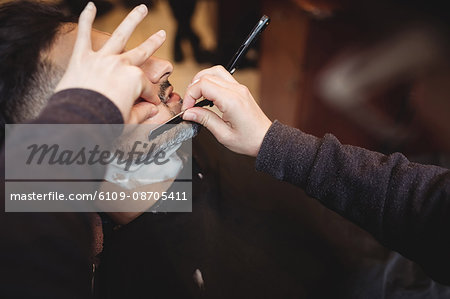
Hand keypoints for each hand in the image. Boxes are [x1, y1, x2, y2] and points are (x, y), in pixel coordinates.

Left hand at [55, 2, 164, 122]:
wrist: (78, 121)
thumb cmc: (104, 121)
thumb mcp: (129, 120)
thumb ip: (142, 112)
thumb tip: (151, 109)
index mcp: (134, 79)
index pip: (147, 87)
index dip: (150, 97)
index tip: (150, 104)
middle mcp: (120, 64)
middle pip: (142, 52)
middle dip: (154, 43)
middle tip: (161, 35)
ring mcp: (102, 59)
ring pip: (120, 35)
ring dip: (133, 20)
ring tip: (141, 9)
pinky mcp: (82, 58)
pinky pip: (83, 35)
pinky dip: (85, 19)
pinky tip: (90, 6)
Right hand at [182, 66, 271, 156]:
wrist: (265, 139)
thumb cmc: (249, 140)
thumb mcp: (223, 135)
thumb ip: (204, 120)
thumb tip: (189, 113)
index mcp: (231, 101)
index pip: (203, 85)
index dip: (190, 95)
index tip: (187, 108)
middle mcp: (236, 91)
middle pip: (206, 76)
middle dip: (193, 88)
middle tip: (190, 105)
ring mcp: (239, 88)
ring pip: (214, 71)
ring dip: (201, 81)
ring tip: (196, 96)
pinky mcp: (240, 90)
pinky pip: (222, 77)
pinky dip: (211, 81)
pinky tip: (207, 94)